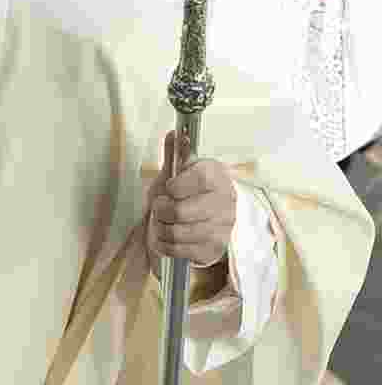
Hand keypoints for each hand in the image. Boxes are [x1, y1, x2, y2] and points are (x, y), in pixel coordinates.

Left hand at [145, 131, 235, 267]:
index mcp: (216, 176)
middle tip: (160, 206)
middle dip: (161, 210)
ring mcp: (222, 228)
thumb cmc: (185, 193)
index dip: (176, 186)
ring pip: (178, 233)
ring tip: (162, 221)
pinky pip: (179, 250)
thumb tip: (173, 133)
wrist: (201, 221)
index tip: (169, 188)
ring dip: (161, 228)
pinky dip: (164, 244)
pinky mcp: (214, 249)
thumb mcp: (177, 171)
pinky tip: (165, 236)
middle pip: (181, 212)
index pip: (198, 179)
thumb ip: (175, 154)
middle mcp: (224, 202)